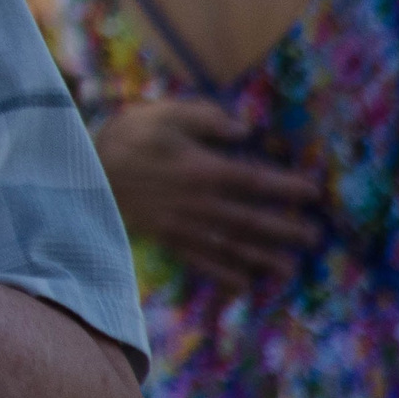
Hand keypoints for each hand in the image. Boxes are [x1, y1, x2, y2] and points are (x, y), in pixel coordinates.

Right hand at [94, 100, 319, 286]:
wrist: (83, 172)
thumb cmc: (127, 137)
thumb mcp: (165, 113)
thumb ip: (206, 118)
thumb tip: (244, 129)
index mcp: (204, 169)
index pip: (256, 181)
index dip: (287, 188)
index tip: (313, 192)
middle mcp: (200, 203)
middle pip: (251, 219)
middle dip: (285, 229)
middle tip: (315, 238)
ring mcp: (183, 225)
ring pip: (231, 244)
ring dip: (263, 257)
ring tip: (290, 269)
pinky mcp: (166, 238)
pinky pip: (200, 260)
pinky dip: (223, 273)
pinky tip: (242, 284)